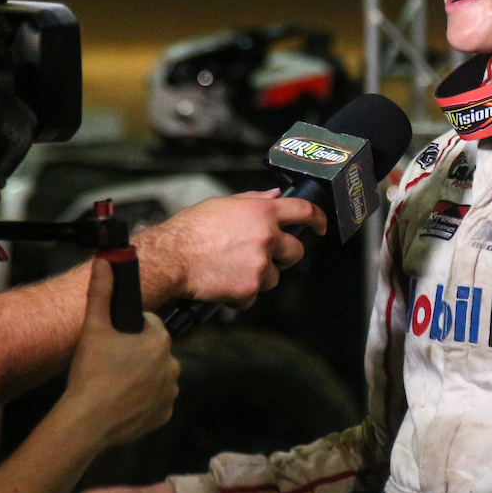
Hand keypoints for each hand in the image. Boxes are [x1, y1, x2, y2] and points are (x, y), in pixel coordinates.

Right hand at [57, 258, 179, 451]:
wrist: (86, 422)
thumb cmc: (91, 372)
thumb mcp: (93, 328)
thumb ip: (101, 293)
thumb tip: (104, 260)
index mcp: (160, 341)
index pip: (150, 325)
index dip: (130, 331)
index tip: (113, 341)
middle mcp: (173, 365)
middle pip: (154, 351)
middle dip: (137, 354)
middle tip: (111, 364)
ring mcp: (170, 392)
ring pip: (157, 376)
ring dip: (142, 378)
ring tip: (115, 385)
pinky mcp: (164, 416)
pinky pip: (156, 402)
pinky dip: (144, 402)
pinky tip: (123, 403)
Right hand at [133, 190, 324, 307]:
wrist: (170, 257)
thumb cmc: (190, 230)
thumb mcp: (222, 204)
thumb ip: (253, 200)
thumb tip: (276, 196)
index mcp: (261, 212)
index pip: (303, 210)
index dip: (318, 218)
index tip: (320, 226)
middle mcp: (266, 236)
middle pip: (296, 251)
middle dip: (285, 257)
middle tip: (265, 258)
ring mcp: (260, 263)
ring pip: (274, 277)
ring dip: (259, 277)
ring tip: (232, 270)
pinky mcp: (250, 287)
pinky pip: (254, 296)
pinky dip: (241, 295)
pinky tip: (224, 284)